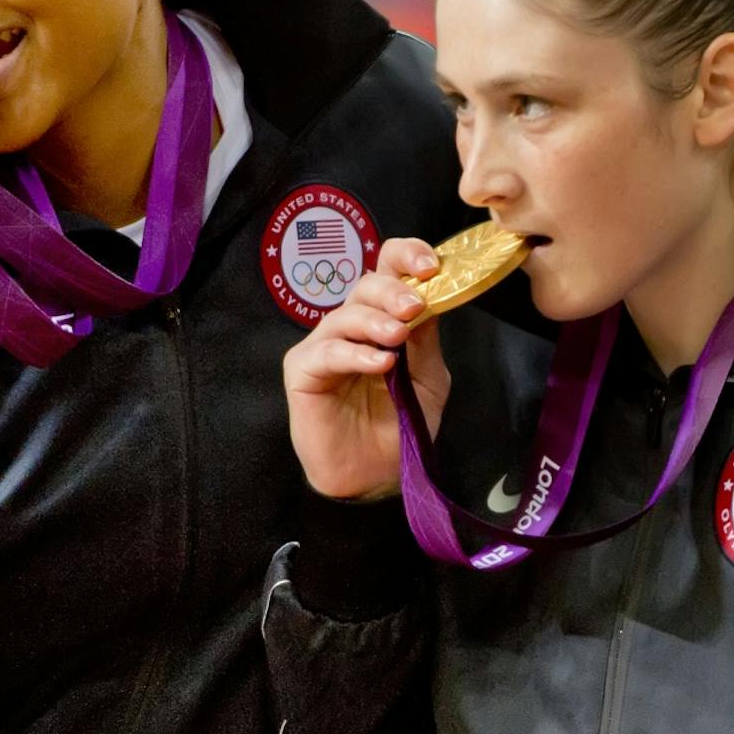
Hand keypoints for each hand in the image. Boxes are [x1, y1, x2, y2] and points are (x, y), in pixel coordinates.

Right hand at [282, 238, 450, 499]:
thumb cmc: (398, 427)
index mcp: (382, 320)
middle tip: (414, 306)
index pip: (387, 270)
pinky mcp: (302, 370)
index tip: (431, 266)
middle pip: (365, 285)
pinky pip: (326, 351)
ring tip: (396, 338)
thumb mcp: (427, 381)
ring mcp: (323, 346)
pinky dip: (354, 354)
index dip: (406, 257)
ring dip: (374, 321)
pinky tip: (379, 364)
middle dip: (391, 290)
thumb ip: (425, 342)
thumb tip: (429, 298)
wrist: (373, 477)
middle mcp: (351, 327)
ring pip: (344, 315)